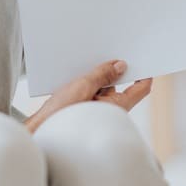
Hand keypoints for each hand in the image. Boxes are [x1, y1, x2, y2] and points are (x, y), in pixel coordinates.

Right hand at [23, 60, 151, 132]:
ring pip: (104, 88)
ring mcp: (98, 111)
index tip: (145, 58)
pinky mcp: (85, 110)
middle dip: (115, 70)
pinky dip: (89, 83)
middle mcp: (110, 110)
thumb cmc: (61, 114)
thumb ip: (103, 74)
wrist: (40, 132)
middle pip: (120, 85)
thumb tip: (121, 65)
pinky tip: (79, 75)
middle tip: (111, 53)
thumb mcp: (84, 86)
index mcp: (117, 106)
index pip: (141, 88)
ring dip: (98, 76)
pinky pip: (92, 92)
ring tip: (89, 63)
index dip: (145, 73)